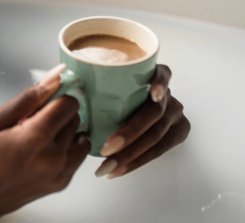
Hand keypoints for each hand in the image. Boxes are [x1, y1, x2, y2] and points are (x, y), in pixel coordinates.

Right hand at [0, 64, 90, 222]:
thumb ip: (27, 99)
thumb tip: (51, 79)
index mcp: (35, 138)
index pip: (68, 103)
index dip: (56, 96)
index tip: (46, 97)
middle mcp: (52, 157)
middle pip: (75, 118)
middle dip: (57, 113)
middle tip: (33, 120)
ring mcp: (59, 172)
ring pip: (80, 136)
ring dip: (64, 130)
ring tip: (39, 135)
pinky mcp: (61, 182)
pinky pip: (77, 155)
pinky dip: (66, 148)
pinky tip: (44, 149)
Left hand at [94, 64, 190, 178]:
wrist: (133, 110)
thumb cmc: (115, 96)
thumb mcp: (110, 86)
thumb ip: (99, 85)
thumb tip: (67, 85)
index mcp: (153, 76)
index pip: (162, 74)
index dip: (159, 83)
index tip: (152, 93)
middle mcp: (168, 94)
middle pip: (154, 113)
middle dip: (130, 133)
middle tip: (106, 148)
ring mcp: (175, 113)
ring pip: (157, 135)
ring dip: (130, 154)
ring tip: (107, 165)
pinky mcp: (178, 132)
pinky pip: (159, 151)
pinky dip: (136, 162)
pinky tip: (117, 170)